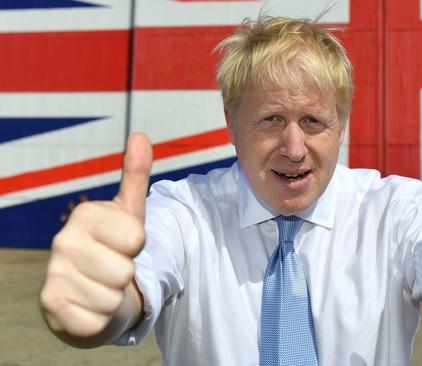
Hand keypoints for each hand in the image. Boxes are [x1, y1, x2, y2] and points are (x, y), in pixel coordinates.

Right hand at [40, 133, 152, 337]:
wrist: (87, 295)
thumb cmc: (113, 249)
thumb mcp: (129, 213)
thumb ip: (135, 176)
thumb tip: (140, 134)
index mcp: (84, 215)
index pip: (137, 237)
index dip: (137, 246)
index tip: (123, 244)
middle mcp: (62, 241)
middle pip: (126, 269)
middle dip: (126, 275)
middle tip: (111, 269)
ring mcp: (53, 273)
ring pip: (114, 296)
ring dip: (114, 297)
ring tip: (100, 286)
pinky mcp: (50, 305)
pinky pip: (98, 320)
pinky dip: (100, 319)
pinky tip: (88, 306)